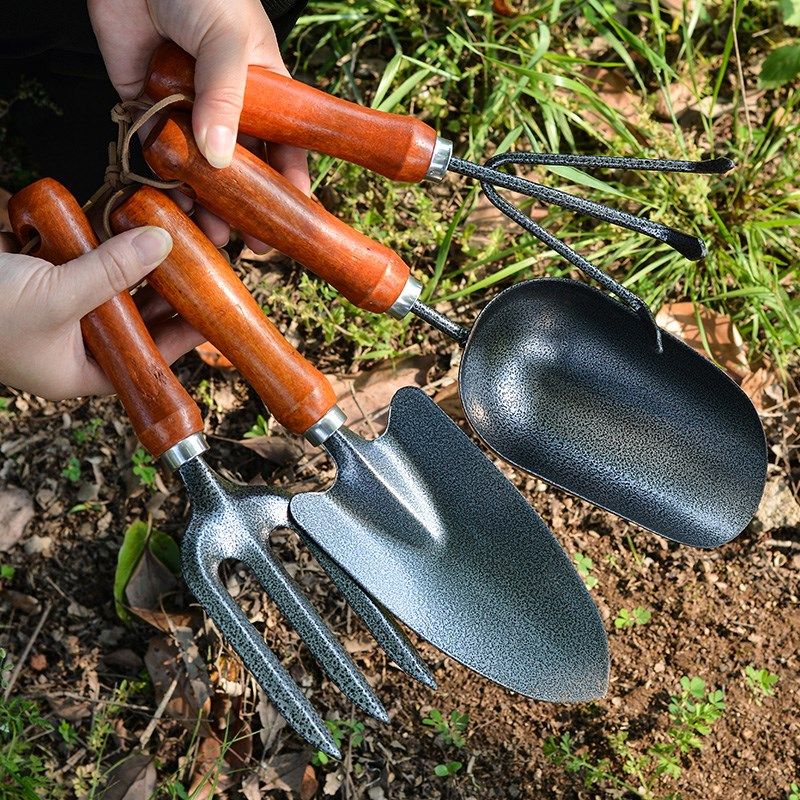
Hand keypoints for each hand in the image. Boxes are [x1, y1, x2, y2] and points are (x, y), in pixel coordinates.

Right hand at [0, 227, 203, 399]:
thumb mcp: (55, 298)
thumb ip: (109, 272)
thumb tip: (160, 245)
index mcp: (76, 370)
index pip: (142, 360)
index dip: (177, 339)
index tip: (208, 318)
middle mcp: (69, 342)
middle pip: (132, 319)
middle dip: (162, 293)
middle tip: (196, 272)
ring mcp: (54, 307)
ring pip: (108, 285)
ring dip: (134, 263)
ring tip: (171, 246)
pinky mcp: (39, 273)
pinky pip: (81, 258)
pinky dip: (100, 241)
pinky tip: (124, 224)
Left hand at [87, 0, 308, 249]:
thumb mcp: (230, 42)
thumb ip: (226, 100)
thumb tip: (219, 160)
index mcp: (264, 91)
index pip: (286, 147)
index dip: (292, 183)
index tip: (297, 219)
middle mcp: (227, 107)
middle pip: (243, 168)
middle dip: (249, 207)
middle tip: (252, 245)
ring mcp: (188, 109)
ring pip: (201, 170)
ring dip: (207, 204)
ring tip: (212, 235)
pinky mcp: (147, 108)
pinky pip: (159, 153)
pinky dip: (165, 182)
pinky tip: (174, 207)